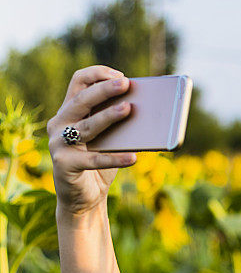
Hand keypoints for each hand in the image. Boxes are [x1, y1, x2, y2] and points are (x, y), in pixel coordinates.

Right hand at [47, 66, 136, 216]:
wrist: (84, 198)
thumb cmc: (100, 163)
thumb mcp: (111, 138)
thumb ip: (119, 122)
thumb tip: (149, 108)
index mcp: (70, 111)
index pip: (78, 82)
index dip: (98, 75)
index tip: (122, 76)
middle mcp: (59, 124)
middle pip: (81, 100)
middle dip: (104, 90)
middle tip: (126, 84)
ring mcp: (58, 144)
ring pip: (86, 127)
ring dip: (107, 116)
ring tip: (128, 109)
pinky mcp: (64, 165)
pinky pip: (93, 160)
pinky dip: (114, 159)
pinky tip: (133, 158)